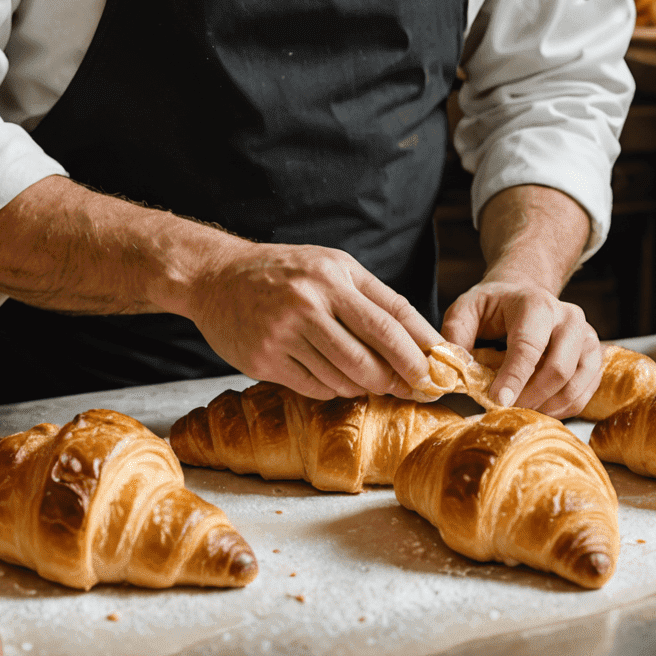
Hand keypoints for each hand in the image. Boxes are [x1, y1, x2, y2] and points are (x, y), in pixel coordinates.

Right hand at [175, 241, 439, 401]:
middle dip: (399, 379)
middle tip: (412, 389)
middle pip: (371, 357)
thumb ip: (372, 299)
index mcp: (332, 275)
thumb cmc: (284, 272)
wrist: (216, 277)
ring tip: (371, 381)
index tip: (438, 371)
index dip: (419, 351)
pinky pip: (315, 388)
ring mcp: (284, 333)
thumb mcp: (331, 266)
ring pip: (344, 379)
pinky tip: (334, 378)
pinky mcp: (264, 360)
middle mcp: (309, 302)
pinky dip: (333, 389)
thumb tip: (418, 341)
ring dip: (365, 386)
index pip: (390, 320)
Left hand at [441, 277, 601, 417]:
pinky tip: (539, 408)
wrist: (525, 296)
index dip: (514, 377)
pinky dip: (562, 409)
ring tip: (520, 411)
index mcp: (536, 303)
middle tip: (506, 410)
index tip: (497, 401)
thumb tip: (454, 367)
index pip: (529, 346)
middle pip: (558, 369)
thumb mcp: (467, 307)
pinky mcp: (595, 357)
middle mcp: (569, 317)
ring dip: (546, 406)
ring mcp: (587, 337)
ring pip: (575, 385)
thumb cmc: (494, 305)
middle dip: (530, 397)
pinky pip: (584, 393)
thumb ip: (456, 332)